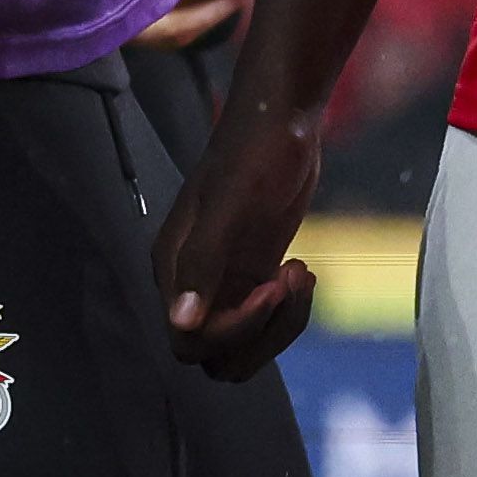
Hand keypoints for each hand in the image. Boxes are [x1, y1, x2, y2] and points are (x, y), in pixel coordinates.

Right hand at [153, 86, 329, 376]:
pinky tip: (301, 269)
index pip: (189, 339)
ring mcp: (226, 280)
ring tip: (298, 275)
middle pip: (215, 355)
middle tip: (287, 282)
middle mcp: (194, 282)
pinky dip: (288, 311)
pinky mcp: (254, 273)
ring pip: (242, 346)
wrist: (282, 120)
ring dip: (277, 327)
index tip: (270, 284)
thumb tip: (181, 321)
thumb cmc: (253, 152)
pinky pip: (265, 321)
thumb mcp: (229, 205)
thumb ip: (203, 263)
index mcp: (175, 268)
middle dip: (259, 335)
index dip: (234, 328)